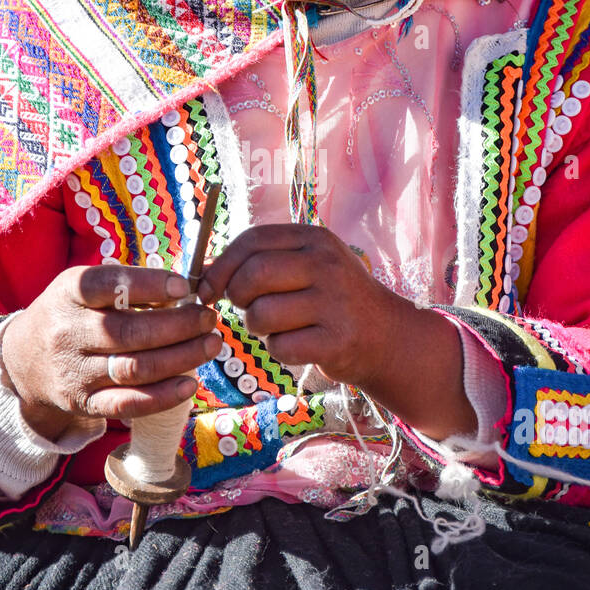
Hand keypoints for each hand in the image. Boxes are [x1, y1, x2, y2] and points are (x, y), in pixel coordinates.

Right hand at [0, 265, 222, 439]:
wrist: (22, 360)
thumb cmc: (69, 315)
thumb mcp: (82, 288)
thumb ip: (124, 286)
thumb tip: (184, 290)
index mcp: (69, 293)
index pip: (109, 285)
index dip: (150, 284)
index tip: (184, 286)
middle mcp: (68, 332)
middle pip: (130, 332)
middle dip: (179, 325)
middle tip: (208, 319)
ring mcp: (75, 371)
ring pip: (135, 368)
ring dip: (181, 358)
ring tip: (209, 345)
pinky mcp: (83, 402)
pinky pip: (127, 403)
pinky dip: (162, 396)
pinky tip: (189, 384)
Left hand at [196, 224, 477, 439]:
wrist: (387, 336)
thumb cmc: (332, 299)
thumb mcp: (308, 265)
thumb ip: (263, 260)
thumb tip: (202, 272)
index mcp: (315, 239)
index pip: (252, 240)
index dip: (221, 265)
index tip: (209, 288)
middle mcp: (327, 264)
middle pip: (253, 276)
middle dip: (237, 297)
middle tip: (246, 308)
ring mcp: (335, 302)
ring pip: (261, 315)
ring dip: (258, 327)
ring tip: (279, 326)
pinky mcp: (337, 340)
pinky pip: (280, 347)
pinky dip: (279, 350)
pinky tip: (299, 344)